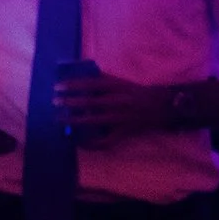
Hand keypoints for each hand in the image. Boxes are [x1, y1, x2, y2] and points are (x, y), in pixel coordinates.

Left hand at [56, 74, 180, 142]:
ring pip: (95, 122)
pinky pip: (107, 141)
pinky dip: (93, 144)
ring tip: (59, 120)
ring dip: (75, 121)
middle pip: (90, 103)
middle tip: (55, 102)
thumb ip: (102, 79)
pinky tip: (80, 142)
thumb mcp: (121, 82)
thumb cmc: (137, 92)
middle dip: (70, 103)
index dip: (73, 85)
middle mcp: (119, 102)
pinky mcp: (126, 132)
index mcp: (118, 88)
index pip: (91, 84)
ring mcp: (122, 119)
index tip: (57, 87)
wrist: (164, 107)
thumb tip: (79, 75)